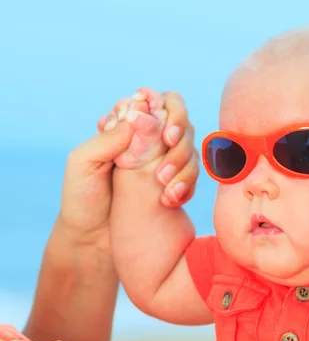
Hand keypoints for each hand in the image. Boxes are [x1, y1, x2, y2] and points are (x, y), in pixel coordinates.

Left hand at [59, 90, 198, 247]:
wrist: (92, 239)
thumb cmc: (82, 197)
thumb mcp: (83, 163)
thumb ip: (108, 138)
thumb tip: (138, 119)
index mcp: (127, 127)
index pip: (160, 101)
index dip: (171, 111)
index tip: (166, 135)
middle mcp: (149, 141)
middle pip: (184, 125)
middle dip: (180, 143)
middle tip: (164, 167)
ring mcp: (164, 162)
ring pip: (192, 151)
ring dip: (184, 168)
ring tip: (165, 190)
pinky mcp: (175, 184)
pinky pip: (194, 178)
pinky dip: (187, 187)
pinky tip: (171, 200)